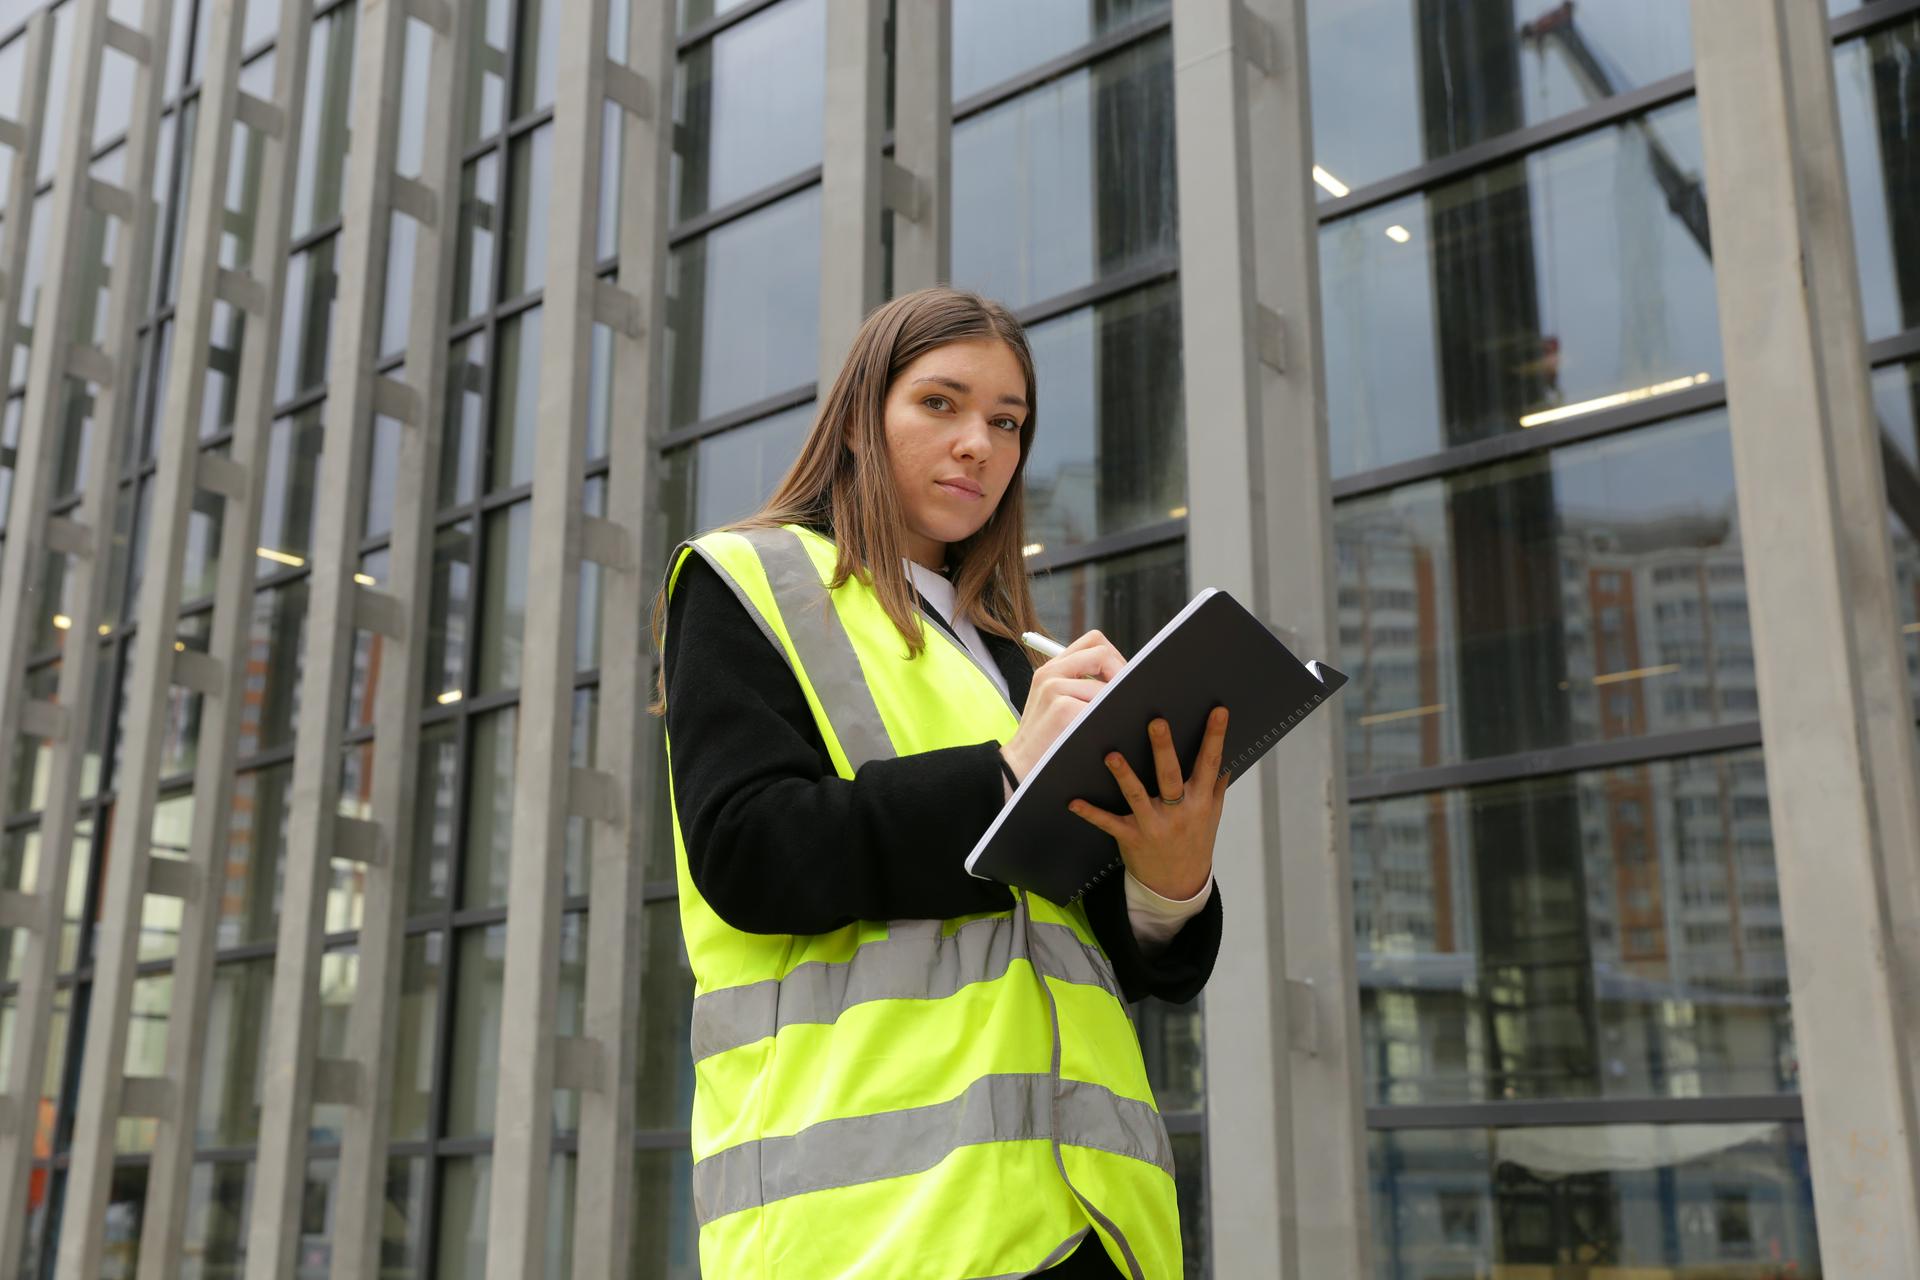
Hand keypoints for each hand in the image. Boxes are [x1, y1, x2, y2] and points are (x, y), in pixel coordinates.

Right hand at [999, 630, 1126, 780]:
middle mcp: (1050, 673)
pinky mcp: (1062, 709)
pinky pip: (1099, 705)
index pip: (1093, 641)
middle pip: (1102, 652)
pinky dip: (1106, 719)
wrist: (1017, 768)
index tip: (1118, 680)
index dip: (1114, 656)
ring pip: (1105, 685)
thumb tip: (1121, 676)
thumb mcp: (1053, 702)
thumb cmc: (1044, 740)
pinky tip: (1100, 733)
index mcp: (1051, 669)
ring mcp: (1054, 689)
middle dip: (1121, 673)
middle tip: (1122, 698)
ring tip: (1108, 721)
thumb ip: (1079, 683)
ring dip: (1113, 704)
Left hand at [1067, 707, 1230, 900]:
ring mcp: (1154, 826)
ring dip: (1124, 776)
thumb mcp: (1212, 815)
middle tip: (1157, 722)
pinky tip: (1073, 801)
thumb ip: (1216, 786)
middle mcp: (1179, 812)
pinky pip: (1109, 823)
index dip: (1215, 736)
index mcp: (1200, 801)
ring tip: (1112, 755)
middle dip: (1164, 749)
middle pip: (1171, 776)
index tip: (1218, 711)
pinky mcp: (1132, 838)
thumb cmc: (1195, 841)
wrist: (1179, 885)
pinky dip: (1091, 813)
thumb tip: (1225, 756)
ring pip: (1138, 797)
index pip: (1210, 763)